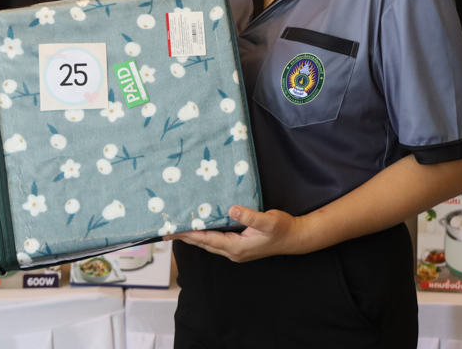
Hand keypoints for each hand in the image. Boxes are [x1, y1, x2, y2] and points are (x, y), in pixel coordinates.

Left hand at [167, 206, 309, 262]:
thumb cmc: (282, 229)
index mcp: (236, 247)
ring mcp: (236, 251)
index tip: (172, 230)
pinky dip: (206, 234)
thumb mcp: (267, 221)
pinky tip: (202, 227)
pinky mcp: (240, 246)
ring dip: (194, 236)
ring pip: (209, 243)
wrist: (295, 238)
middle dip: (185, 236)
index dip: (189, 234)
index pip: (206, 240)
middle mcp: (233, 252)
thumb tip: (232, 209)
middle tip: (166, 229)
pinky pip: (217, 240)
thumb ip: (249, 216)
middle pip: (204, 243)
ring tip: (179, 227)